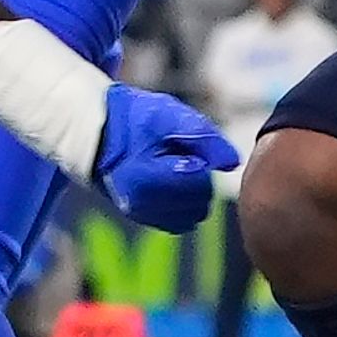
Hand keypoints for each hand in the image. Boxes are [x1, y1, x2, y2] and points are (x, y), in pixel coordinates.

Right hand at [94, 82, 238, 231]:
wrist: (103, 131)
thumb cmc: (137, 119)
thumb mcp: (171, 116)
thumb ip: (205, 138)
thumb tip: (233, 163)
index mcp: (146, 179)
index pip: (200, 184)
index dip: (201, 161)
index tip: (185, 146)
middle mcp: (142, 205)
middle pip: (199, 203)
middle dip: (199, 179)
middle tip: (180, 155)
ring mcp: (143, 215)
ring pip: (193, 215)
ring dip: (193, 193)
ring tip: (174, 167)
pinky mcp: (146, 220)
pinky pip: (181, 220)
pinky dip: (184, 203)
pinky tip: (172, 180)